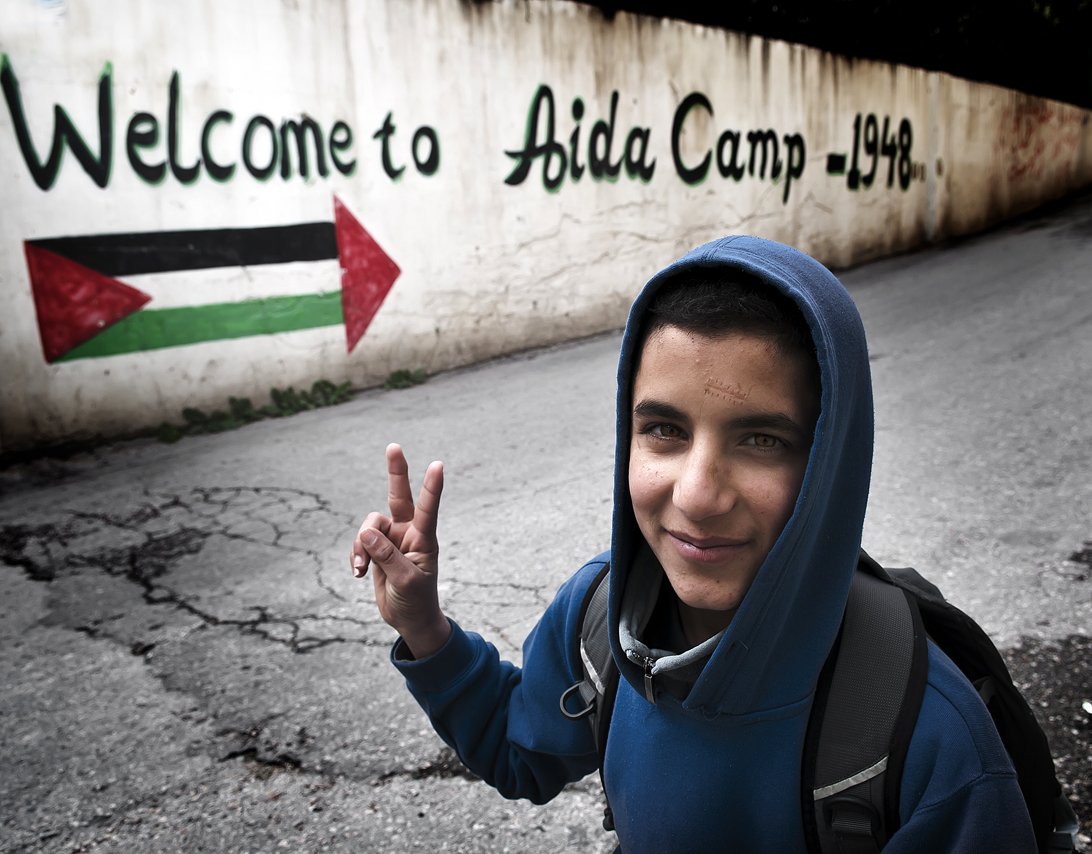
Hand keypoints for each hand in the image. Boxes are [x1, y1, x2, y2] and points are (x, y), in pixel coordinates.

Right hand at [351, 443, 449, 657]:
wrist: (408, 619)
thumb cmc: (416, 601)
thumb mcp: (405, 581)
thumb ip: (387, 556)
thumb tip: (368, 533)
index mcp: (424, 539)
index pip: (428, 509)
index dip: (431, 487)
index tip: (438, 466)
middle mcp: (408, 533)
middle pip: (399, 497)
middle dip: (396, 472)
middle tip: (394, 446)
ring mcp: (391, 539)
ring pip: (369, 526)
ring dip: (361, 545)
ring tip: (360, 568)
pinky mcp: (376, 549)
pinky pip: (360, 543)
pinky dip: (355, 555)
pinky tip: (357, 573)